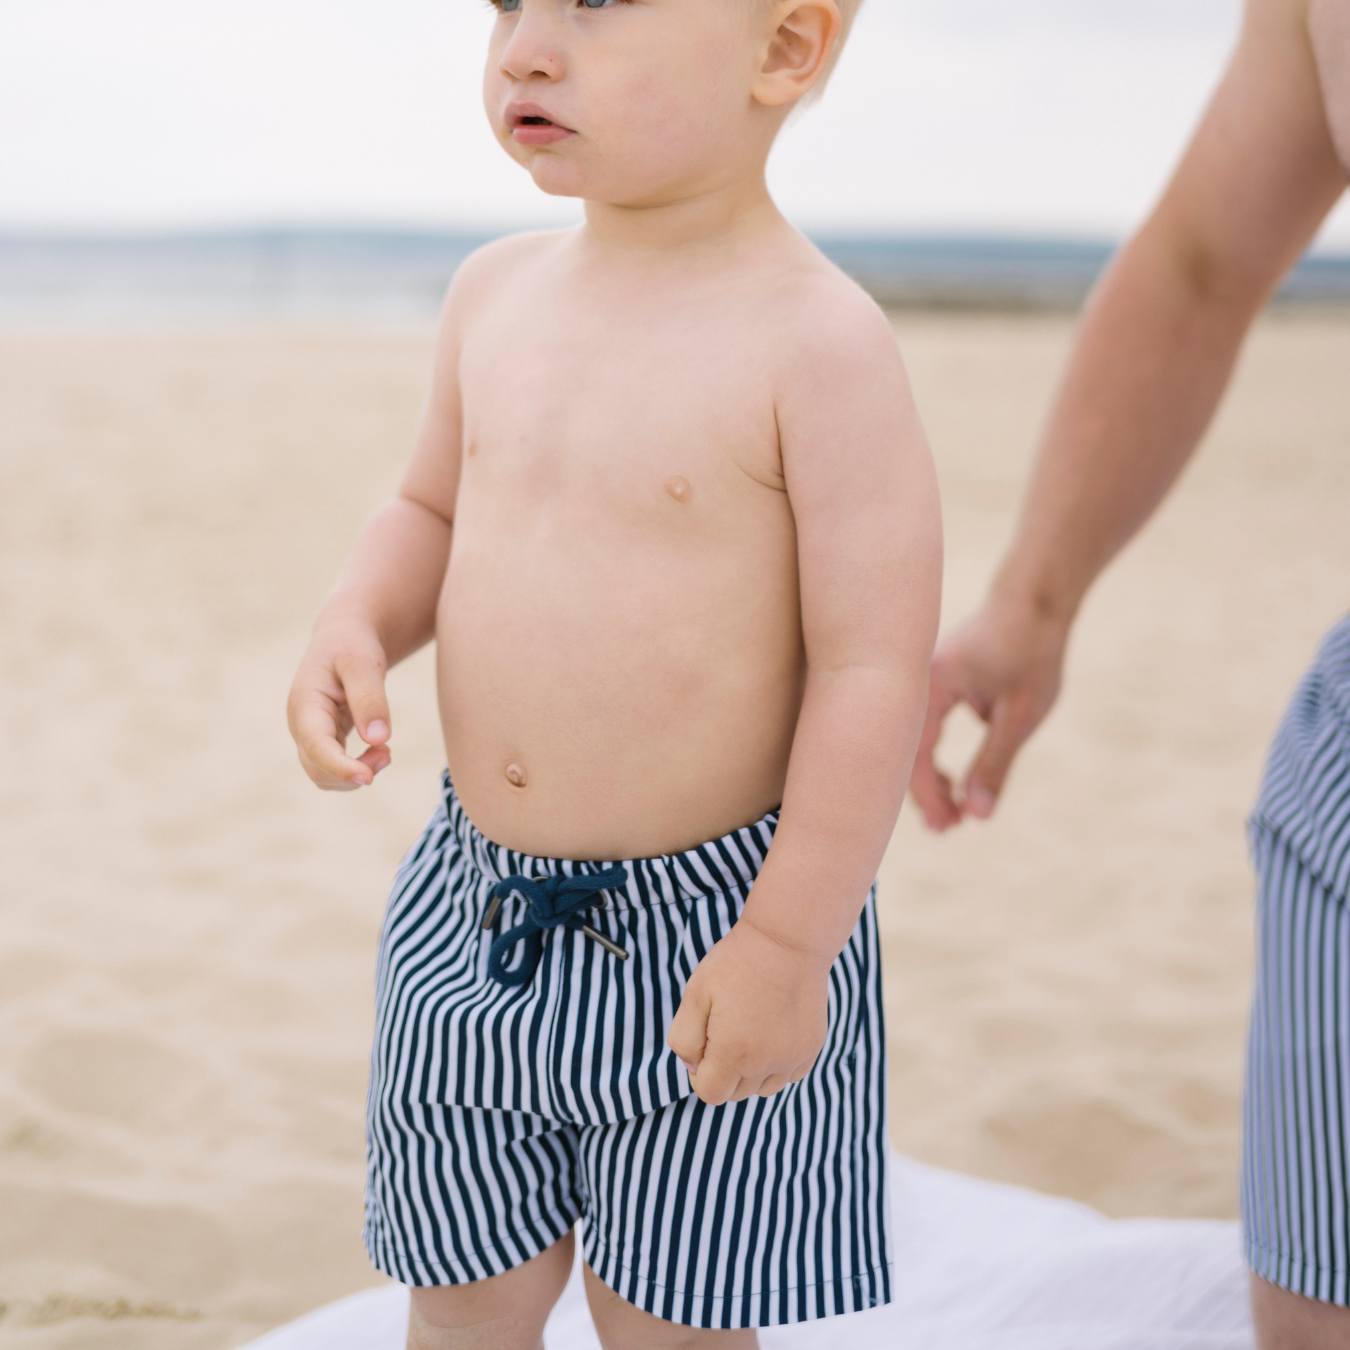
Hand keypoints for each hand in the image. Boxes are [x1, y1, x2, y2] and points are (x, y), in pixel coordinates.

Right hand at [286, 619, 392, 790]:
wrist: (344, 637)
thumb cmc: (353, 644)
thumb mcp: (364, 663)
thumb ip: (370, 698)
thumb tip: (378, 739)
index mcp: (305, 703)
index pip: (316, 746)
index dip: (340, 767)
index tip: (368, 778)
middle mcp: (301, 723)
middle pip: (317, 769)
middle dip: (352, 772)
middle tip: (388, 754)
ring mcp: (309, 733)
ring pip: (324, 775)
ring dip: (355, 774)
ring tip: (386, 752)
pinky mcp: (323, 739)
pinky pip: (334, 767)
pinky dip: (357, 768)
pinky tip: (379, 750)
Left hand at [667, 920, 829, 1105]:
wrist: (787, 941)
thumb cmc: (736, 964)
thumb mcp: (695, 994)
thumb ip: (684, 1039)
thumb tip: (693, 1068)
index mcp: (733, 1053)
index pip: (710, 1094)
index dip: (700, 1073)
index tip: (705, 1042)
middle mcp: (766, 1064)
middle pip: (736, 1093)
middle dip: (724, 1071)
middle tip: (726, 1029)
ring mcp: (792, 1058)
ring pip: (764, 1089)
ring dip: (752, 1071)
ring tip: (750, 1030)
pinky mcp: (811, 1048)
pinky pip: (789, 1075)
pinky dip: (778, 1063)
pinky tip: (772, 1031)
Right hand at [909, 598, 1069, 830]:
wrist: (1034, 601)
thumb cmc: (1031, 652)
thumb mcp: (1020, 715)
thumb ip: (995, 764)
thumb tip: (976, 816)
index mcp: (930, 685)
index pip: (915, 753)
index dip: (929, 796)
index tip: (946, 828)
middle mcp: (914, 682)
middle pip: (904, 749)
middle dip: (925, 793)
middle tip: (946, 830)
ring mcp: (919, 681)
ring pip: (910, 740)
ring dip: (929, 778)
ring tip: (951, 814)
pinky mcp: (929, 682)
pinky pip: (919, 727)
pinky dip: (931, 756)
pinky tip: (951, 781)